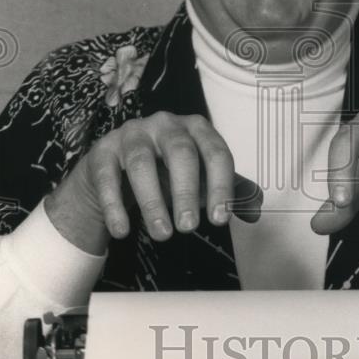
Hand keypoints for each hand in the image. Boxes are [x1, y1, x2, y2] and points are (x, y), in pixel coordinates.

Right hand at [45, 112, 261, 253]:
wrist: (115, 171)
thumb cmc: (166, 172)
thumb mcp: (200, 179)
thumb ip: (229, 192)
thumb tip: (255, 211)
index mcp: (196, 128)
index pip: (215, 152)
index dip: (220, 185)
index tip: (220, 219)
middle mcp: (165, 124)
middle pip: (180, 151)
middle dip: (186, 191)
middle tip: (189, 227)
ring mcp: (132, 134)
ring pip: (141, 162)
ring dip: (152, 201)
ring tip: (162, 234)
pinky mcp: (103, 151)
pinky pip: (107, 176)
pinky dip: (114, 205)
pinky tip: (122, 231)